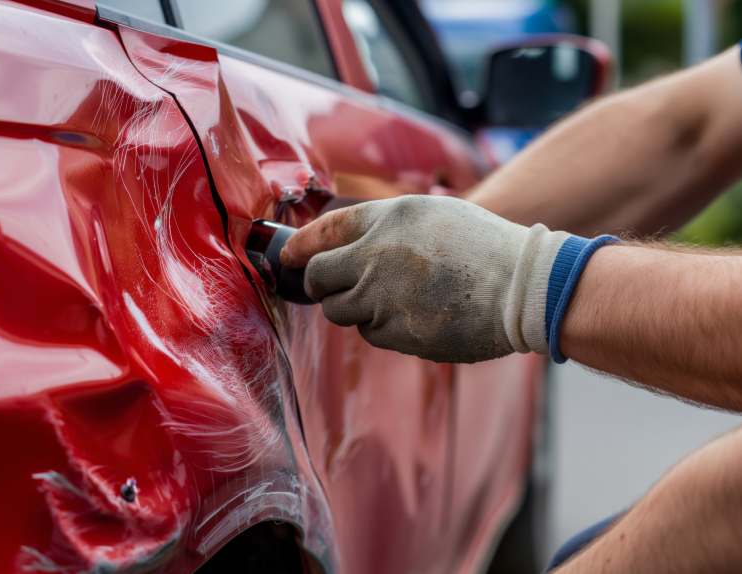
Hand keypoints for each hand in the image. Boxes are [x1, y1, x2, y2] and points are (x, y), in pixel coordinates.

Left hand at [280, 195, 573, 362]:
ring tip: (389, 300)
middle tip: (330, 287)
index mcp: (386, 219)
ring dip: (353, 308)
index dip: (300, 246)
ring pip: (340, 311)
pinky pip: (370, 333)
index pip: (323, 233)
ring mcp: (382, 297)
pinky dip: (381, 327)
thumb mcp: (433, 214)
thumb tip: (343, 249)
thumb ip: (384, 227)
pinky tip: (411, 316)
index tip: (288, 257)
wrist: (523, 286)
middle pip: (319, 278)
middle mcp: (375, 256)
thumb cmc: (483, 247)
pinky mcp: (396, 332)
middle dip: (319, 285)